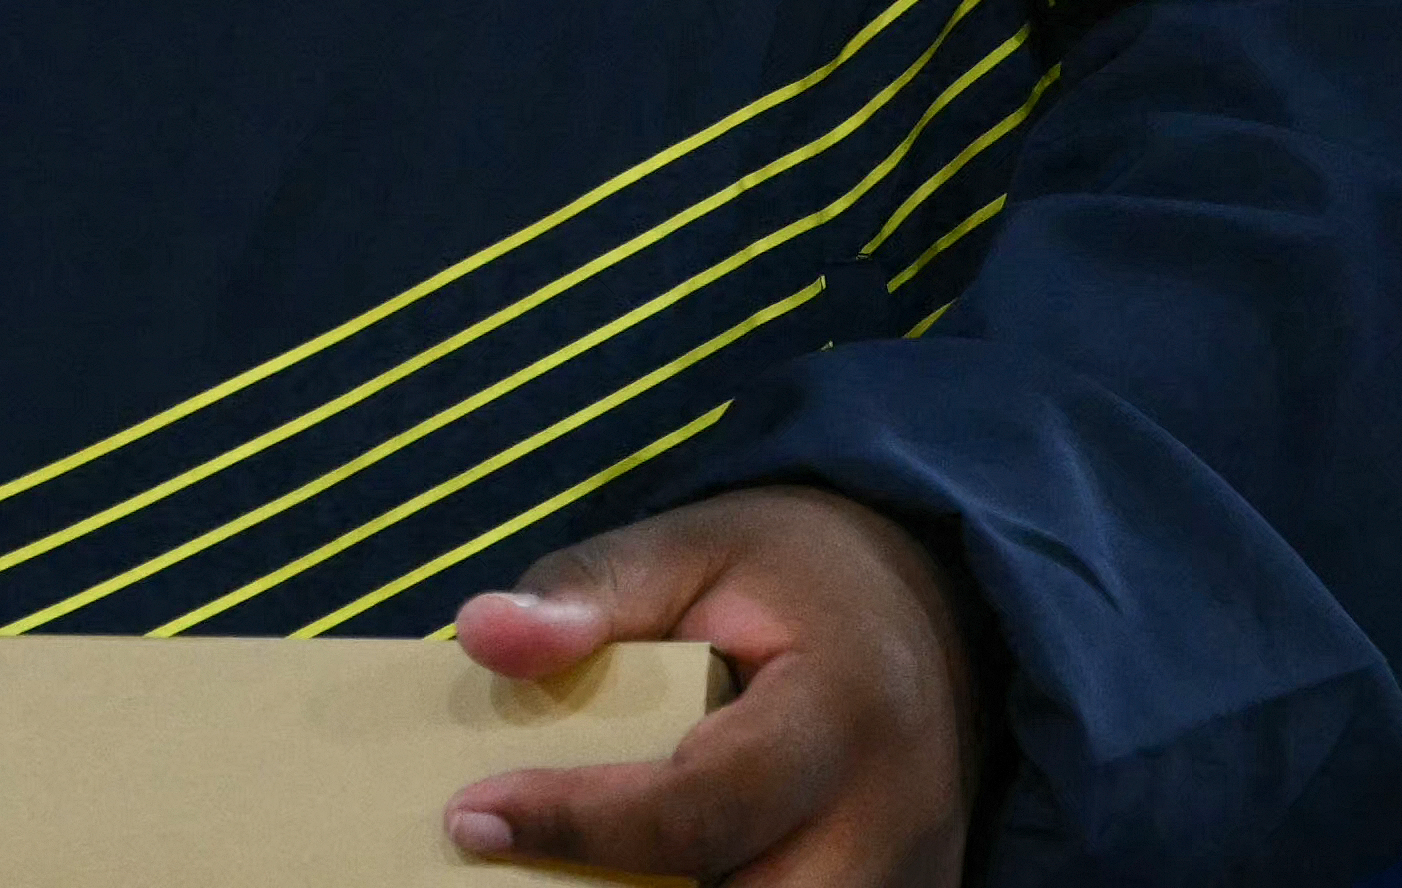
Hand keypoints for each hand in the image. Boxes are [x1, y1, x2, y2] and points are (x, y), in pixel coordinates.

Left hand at [448, 490, 974, 885]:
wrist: (929, 610)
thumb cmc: (795, 582)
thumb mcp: (694, 548)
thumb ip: (591, 590)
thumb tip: (483, 635)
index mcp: (843, 712)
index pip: (702, 806)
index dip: (578, 823)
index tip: (471, 817)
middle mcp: (891, 820)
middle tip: (517, 866)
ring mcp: (907, 883)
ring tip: (575, 868)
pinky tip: (641, 874)